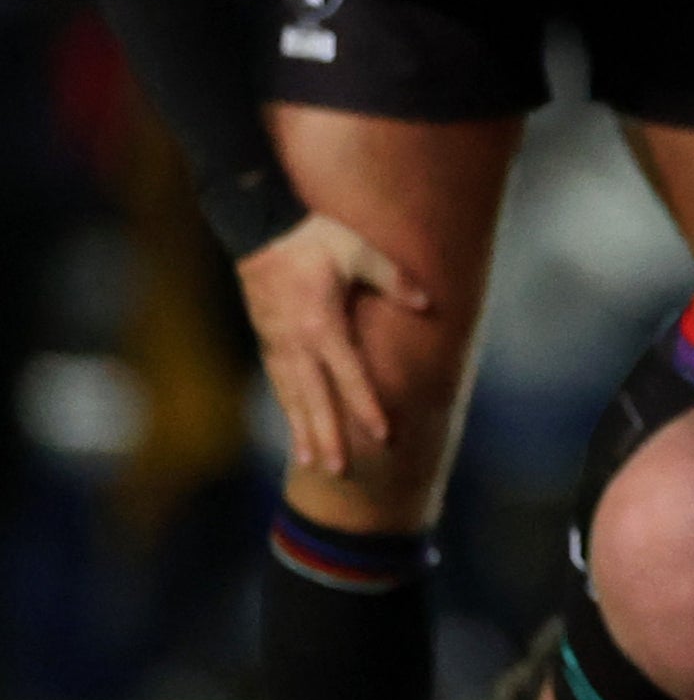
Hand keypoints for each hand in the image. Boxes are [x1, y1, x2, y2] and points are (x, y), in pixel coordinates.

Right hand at [238, 213, 433, 480]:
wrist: (261, 228)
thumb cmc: (315, 238)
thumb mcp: (359, 250)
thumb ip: (394, 278)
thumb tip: (428, 304)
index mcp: (321, 324)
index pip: (349, 375)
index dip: (366, 406)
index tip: (381, 434)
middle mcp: (296, 343)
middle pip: (315, 399)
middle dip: (328, 436)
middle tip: (339, 470)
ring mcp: (278, 344)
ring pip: (293, 397)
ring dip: (303, 430)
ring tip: (312, 463)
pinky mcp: (267, 341)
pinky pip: (280, 384)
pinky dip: (289, 409)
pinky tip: (296, 427)